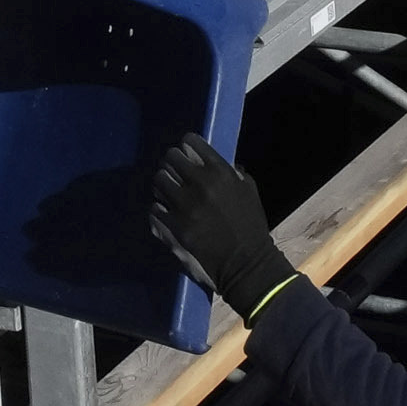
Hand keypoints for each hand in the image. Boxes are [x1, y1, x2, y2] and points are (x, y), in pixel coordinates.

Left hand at [153, 136, 296, 323]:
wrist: (247, 264)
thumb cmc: (251, 226)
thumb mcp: (248, 191)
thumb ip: (231, 172)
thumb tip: (210, 161)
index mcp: (221, 172)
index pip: (191, 141)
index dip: (186, 145)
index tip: (185, 151)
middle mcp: (201, 184)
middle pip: (170, 157)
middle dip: (172, 163)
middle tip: (173, 171)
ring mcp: (185, 207)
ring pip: (159, 180)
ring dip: (163, 184)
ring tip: (167, 191)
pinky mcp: (175, 228)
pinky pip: (155, 208)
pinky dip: (159, 209)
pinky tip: (166, 213)